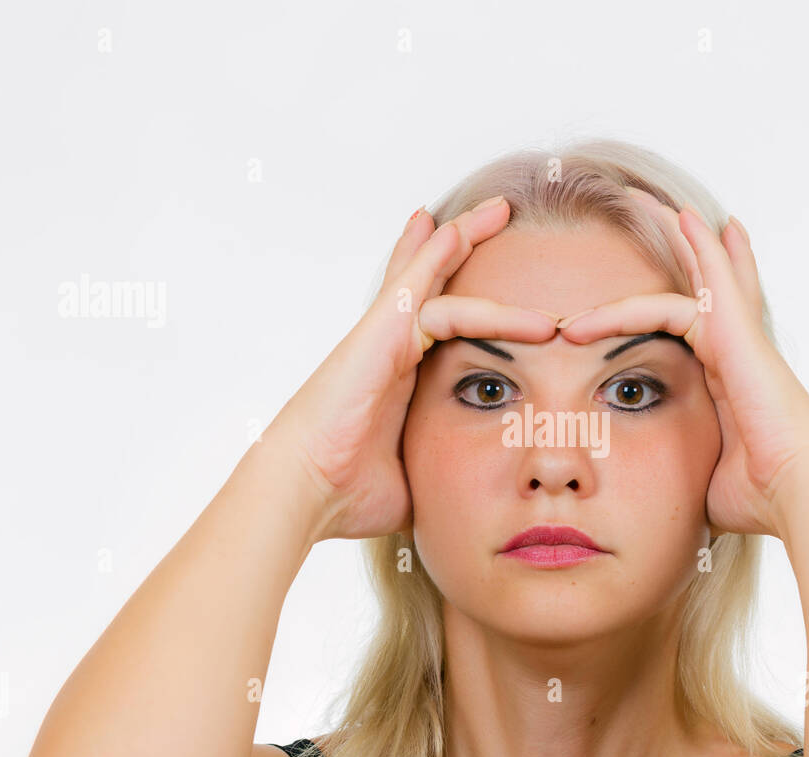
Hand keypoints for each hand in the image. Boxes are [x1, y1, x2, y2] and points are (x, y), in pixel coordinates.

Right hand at [264, 197, 558, 541]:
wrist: (306, 492)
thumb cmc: (348, 493)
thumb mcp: (417, 477)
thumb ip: (443, 467)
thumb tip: (471, 490)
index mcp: (396, 376)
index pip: (433, 318)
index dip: (451, 287)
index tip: (471, 262)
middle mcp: (388, 347)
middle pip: (429, 278)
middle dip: (461, 243)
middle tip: (497, 211)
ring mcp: (381, 337)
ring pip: (430, 273)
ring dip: (466, 240)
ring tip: (502, 210)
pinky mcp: (377, 335)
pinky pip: (415, 283)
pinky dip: (438, 254)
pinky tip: (462, 229)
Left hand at [556, 188, 808, 539]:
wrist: (796, 492)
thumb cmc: (759, 496)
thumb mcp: (700, 476)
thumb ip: (678, 468)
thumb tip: (653, 493)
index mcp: (728, 380)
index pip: (693, 328)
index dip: (663, 308)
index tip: (637, 298)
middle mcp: (737, 351)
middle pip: (708, 284)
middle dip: (683, 247)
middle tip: (656, 210)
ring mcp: (741, 339)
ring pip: (704, 272)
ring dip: (673, 235)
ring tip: (637, 199)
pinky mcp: (739, 335)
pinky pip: (713, 277)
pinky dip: (697, 244)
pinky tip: (676, 215)